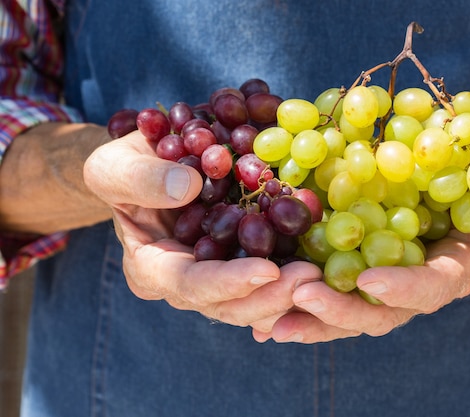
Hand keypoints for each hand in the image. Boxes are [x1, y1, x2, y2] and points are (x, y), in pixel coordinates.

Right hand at [84, 131, 320, 325]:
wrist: (153, 165)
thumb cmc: (124, 168)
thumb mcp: (112, 167)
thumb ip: (139, 179)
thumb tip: (188, 189)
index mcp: (152, 270)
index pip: (190, 286)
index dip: (229, 283)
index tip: (267, 271)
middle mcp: (189, 283)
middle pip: (232, 306)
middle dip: (272, 298)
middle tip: (312, 279)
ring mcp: (220, 276)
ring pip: (258, 301)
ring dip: (292, 293)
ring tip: (324, 274)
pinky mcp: (244, 260)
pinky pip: (274, 277)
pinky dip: (296, 275)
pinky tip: (324, 267)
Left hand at [252, 171, 469, 342]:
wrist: (469, 196)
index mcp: (451, 272)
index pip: (430, 289)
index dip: (403, 289)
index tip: (371, 281)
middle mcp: (412, 288)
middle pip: (377, 315)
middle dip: (340, 311)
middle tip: (299, 297)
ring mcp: (381, 285)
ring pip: (344, 315)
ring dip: (307, 319)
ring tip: (265, 322)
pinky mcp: (356, 274)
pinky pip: (325, 294)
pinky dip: (294, 306)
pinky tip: (259, 312)